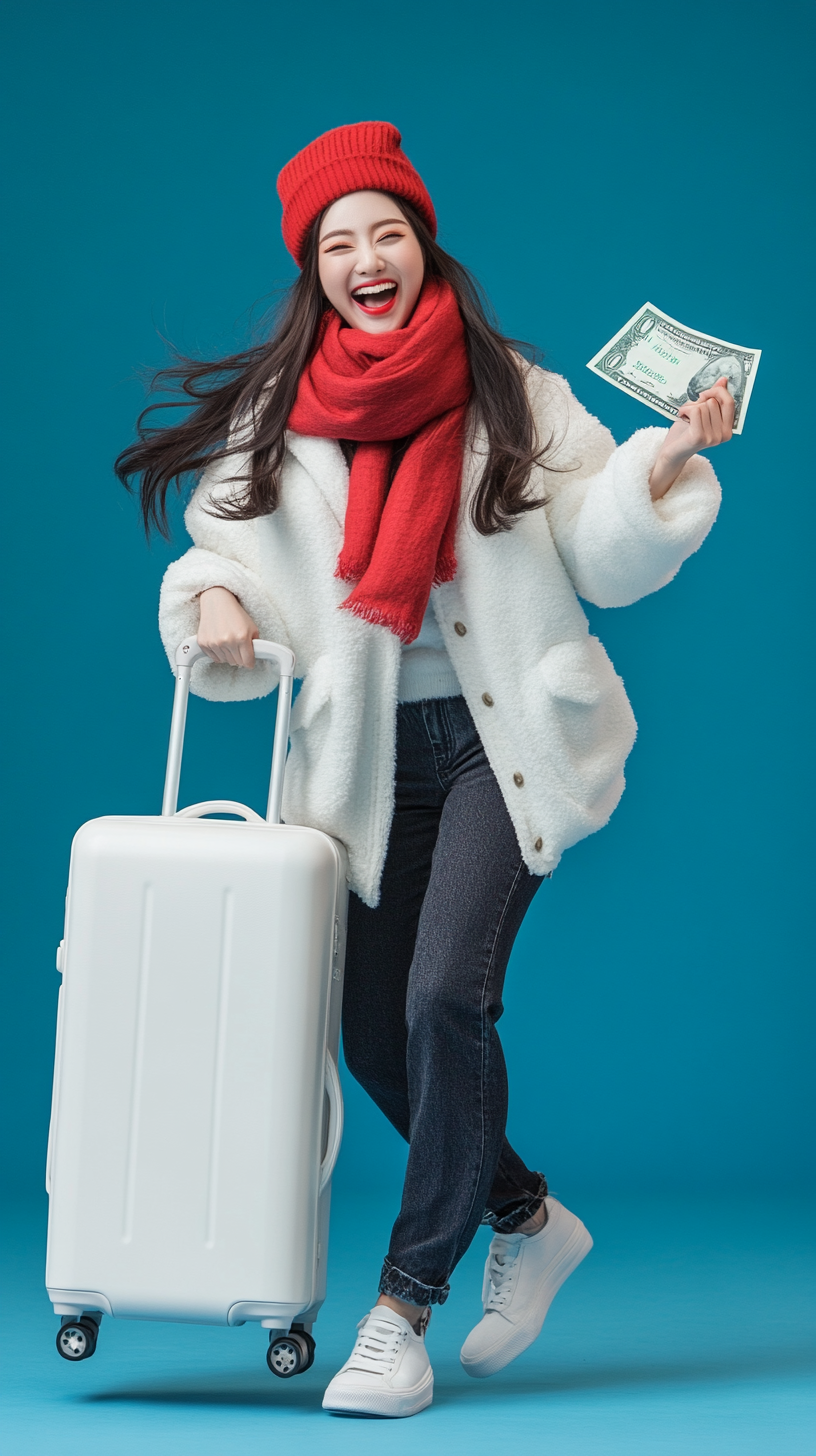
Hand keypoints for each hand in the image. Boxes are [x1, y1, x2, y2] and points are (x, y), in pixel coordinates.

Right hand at [197, 586, 258, 667]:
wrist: (216, 602)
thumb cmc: (235, 614)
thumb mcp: (252, 627)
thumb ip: (255, 644)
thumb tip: (253, 658)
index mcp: (242, 638)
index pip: (248, 662)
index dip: (250, 662)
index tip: (249, 660)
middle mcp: (227, 641)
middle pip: (237, 663)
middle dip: (240, 657)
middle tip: (239, 647)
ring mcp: (214, 643)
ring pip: (225, 661)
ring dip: (229, 655)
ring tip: (229, 642)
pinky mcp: (204, 643)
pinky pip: (215, 658)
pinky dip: (219, 654)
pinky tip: (220, 643)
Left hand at [649, 376, 734, 499]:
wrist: (671, 452)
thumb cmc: (685, 432)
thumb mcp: (702, 412)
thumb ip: (714, 398)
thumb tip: (723, 380)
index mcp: (727, 429)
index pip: (730, 402)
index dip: (717, 392)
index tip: (704, 394)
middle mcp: (722, 435)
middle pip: (713, 402)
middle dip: (699, 402)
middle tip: (690, 412)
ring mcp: (712, 437)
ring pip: (703, 406)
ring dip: (690, 407)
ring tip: (685, 417)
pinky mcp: (699, 437)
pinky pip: (695, 411)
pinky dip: (685, 410)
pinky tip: (682, 417)